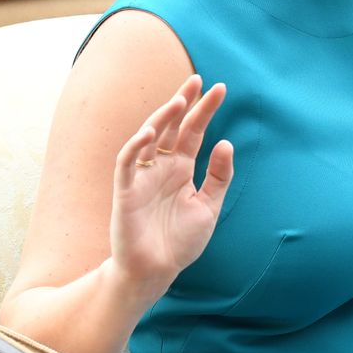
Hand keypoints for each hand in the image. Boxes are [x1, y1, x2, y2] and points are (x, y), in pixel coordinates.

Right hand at [109, 75, 233, 295]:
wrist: (156, 272)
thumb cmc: (179, 242)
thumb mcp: (208, 206)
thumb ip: (219, 176)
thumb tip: (226, 142)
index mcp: (181, 168)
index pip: (193, 131)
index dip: (205, 110)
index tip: (220, 88)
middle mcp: (161, 166)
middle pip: (172, 126)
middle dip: (184, 103)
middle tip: (197, 81)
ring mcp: (142, 176)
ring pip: (149, 137)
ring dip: (162, 117)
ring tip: (179, 100)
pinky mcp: (126, 191)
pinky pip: (127, 163)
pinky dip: (136, 146)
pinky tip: (150, 132)